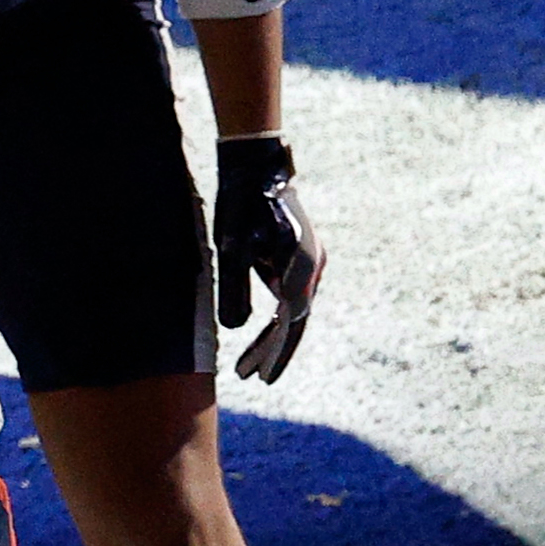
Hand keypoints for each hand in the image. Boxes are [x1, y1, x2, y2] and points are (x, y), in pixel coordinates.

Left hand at [211, 135, 322, 381]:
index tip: (260, 377)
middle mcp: (313, 266)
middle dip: (273, 351)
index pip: (292, 321)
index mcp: (301, 265)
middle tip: (251, 378)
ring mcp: (310, 262)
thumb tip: (236, 329)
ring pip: (293, 311)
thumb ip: (234, 288)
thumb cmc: (241, 205)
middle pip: (295, 320)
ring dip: (272, 337)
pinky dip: (275, 318)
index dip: (276, 352)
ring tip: (248, 365)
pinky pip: (291, 297)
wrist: (256, 167)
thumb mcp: (231, 247)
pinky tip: (259, 332)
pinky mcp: (300, 258)